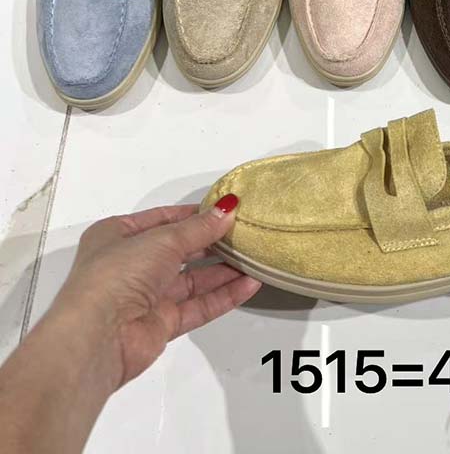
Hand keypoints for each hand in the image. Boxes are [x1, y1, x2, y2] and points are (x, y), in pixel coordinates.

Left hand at [51, 195, 259, 389]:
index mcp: (116, 235)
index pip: (162, 219)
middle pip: (179, 250)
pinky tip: (249, 284)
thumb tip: (228, 209)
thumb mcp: (162, 239)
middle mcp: (130, 265)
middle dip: (211, 243)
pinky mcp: (160, 324)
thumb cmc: (120, 273)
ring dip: (222, 270)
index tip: (225, 209)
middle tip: (245, 233)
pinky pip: (197, 306)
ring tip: (253, 258)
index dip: (193, 214)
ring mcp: (145, 297)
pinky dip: (223, 296)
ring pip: (191, 280)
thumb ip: (199, 228)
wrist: (98, 337)